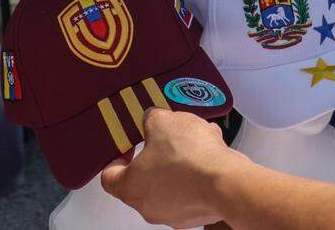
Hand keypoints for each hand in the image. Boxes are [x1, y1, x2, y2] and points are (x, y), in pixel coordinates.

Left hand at [101, 109, 244, 228]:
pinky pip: (191, 190)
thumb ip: (151, 119)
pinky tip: (211, 154)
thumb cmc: (189, 157)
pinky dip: (198, 174)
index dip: (117, 158)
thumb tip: (152, 119)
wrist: (225, 182)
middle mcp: (146, 206)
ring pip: (170, 183)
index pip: (109, 176)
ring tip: (198, 141)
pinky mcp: (195, 215)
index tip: (129, 147)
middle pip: (143, 178)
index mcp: (129, 186)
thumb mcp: (163, 121)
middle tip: (168, 139)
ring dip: (180, 163)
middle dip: (156, 156)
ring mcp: (171, 213)